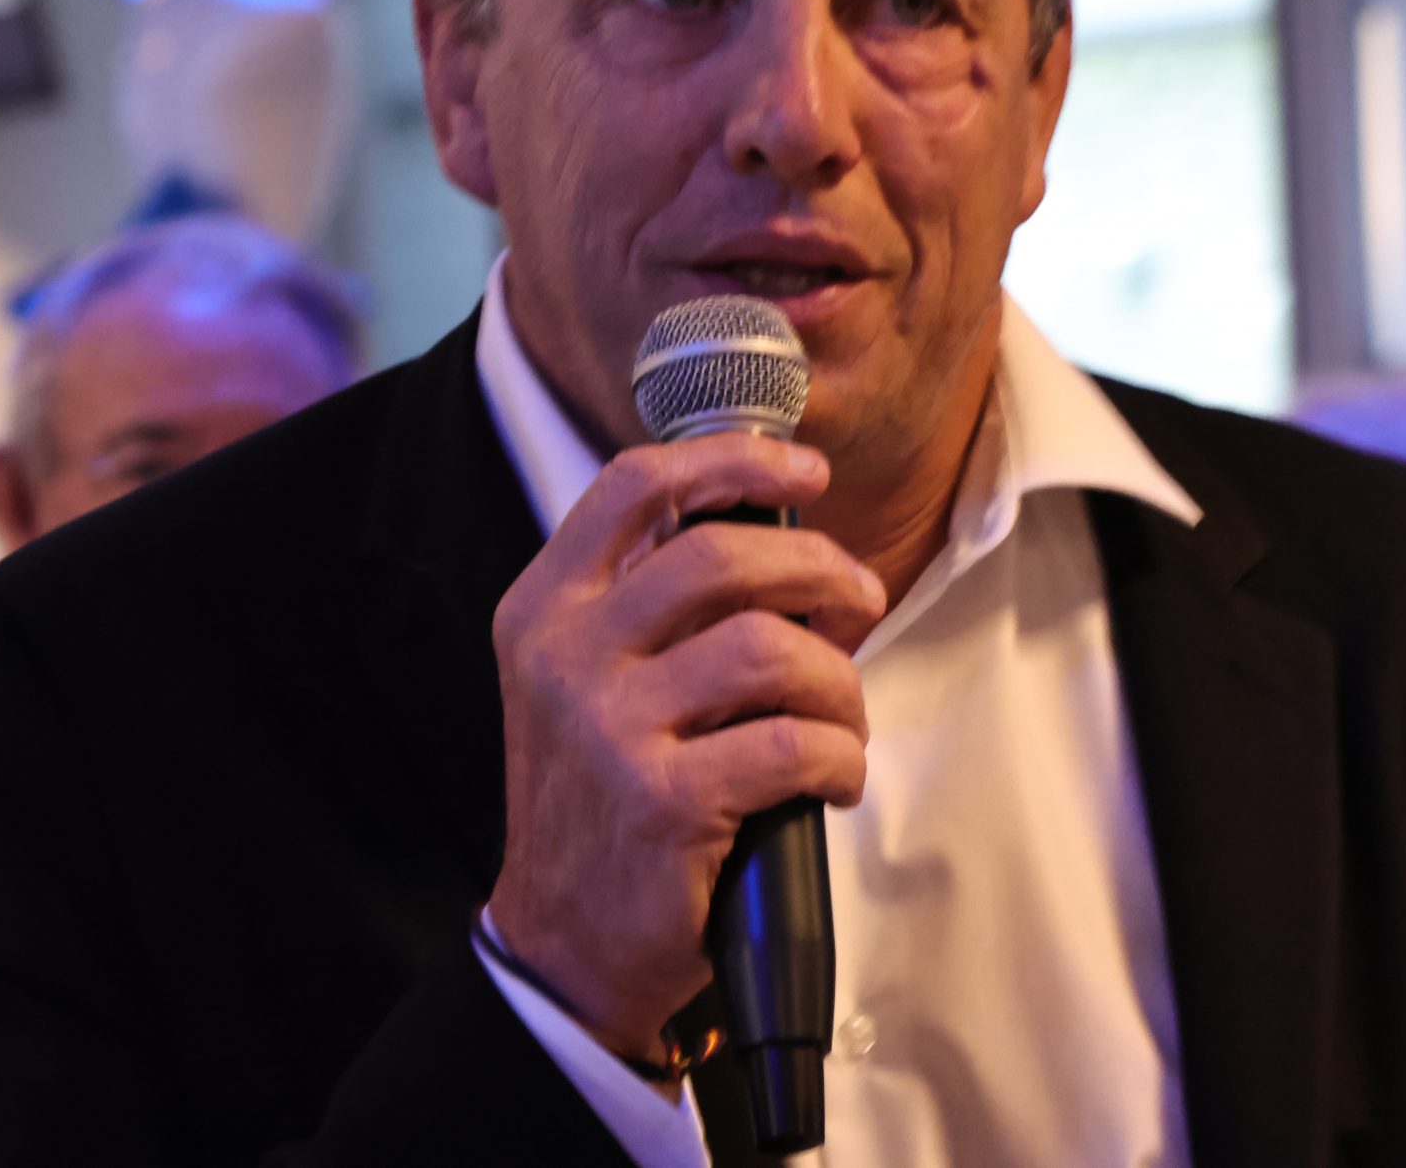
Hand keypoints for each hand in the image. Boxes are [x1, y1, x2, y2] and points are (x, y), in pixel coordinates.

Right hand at [484, 434, 885, 1063]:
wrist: (566, 946)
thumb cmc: (605, 801)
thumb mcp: (586, 682)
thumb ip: (649, 604)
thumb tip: (783, 536)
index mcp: (545, 609)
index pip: (634, 487)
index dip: (731, 460)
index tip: (805, 469)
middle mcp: (566, 657)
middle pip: (720, 556)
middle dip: (819, 568)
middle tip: (861, 599)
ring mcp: (609, 729)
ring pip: (770, 649)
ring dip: (838, 683)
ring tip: (844, 720)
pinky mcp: (662, 801)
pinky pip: (791, 743)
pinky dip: (839, 758)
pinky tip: (834, 781)